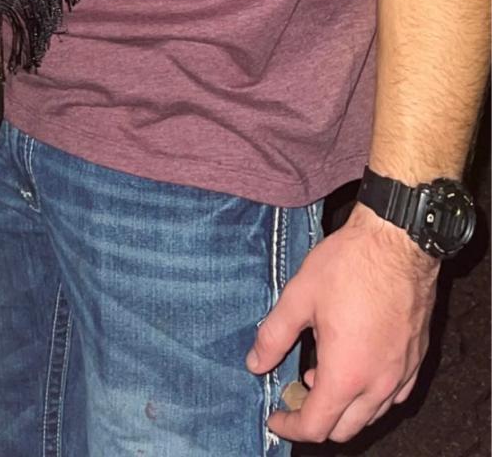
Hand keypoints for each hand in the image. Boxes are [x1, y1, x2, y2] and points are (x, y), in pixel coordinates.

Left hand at [246, 203, 438, 444]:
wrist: (398, 240)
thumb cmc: (349, 265)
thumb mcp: (299, 297)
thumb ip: (274, 335)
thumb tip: (254, 363)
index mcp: (346, 375)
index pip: (315, 426)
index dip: (290, 427)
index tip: (276, 416)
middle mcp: (379, 385)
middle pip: (345, 429)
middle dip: (316, 420)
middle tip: (295, 392)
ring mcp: (402, 373)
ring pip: (371, 415)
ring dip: (344, 407)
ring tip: (321, 373)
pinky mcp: (417, 358)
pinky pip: (394, 395)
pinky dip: (370, 394)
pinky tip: (356, 365)